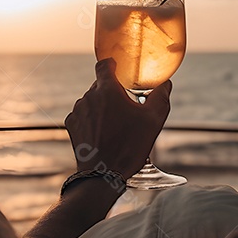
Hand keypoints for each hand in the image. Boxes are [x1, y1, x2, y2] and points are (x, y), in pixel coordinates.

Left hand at [64, 58, 171, 177]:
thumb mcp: (153, 121)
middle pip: (99, 86)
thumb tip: (165, 84)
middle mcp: (88, 97)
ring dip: (101, 106)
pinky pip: (83, 115)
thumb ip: (160, 97)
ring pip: (91, 101)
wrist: (103, 173)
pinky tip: (102, 133)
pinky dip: (91, 119)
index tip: (117, 67)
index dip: (111, 64)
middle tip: (125, 106)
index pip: (104, 65)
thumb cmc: (129, 146)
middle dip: (111, 92)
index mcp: (107, 90)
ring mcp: (77, 111)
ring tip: (114, 124)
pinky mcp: (71, 125)